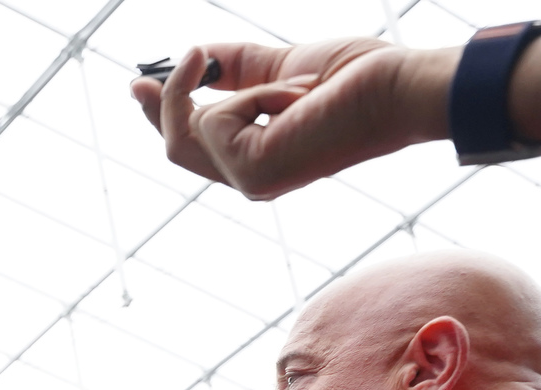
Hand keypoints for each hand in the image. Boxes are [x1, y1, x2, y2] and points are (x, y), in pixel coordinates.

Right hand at [130, 40, 448, 200]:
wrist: (399, 90)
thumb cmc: (360, 80)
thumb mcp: (282, 67)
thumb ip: (238, 68)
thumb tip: (197, 56)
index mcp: (258, 157)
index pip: (195, 144)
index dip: (164, 114)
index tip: (143, 84)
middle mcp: (249, 178)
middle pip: (175, 147)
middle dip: (160, 108)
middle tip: (141, 77)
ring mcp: (248, 181)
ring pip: (192, 128)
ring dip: (237, 91)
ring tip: (299, 84)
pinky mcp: (251, 172)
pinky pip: (220, 118)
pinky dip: (259, 93)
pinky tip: (303, 96)